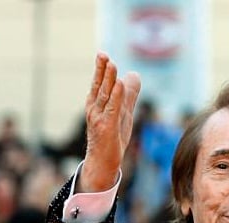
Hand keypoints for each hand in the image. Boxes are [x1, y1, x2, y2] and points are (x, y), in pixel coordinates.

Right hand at [80, 52, 140, 192]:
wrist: (104, 162)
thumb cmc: (112, 137)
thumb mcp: (122, 111)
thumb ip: (128, 94)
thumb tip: (134, 74)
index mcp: (97, 104)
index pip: (99, 84)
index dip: (101, 70)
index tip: (103, 55)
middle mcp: (95, 110)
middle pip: (100, 86)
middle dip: (102, 70)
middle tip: (103, 55)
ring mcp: (100, 118)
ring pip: (105, 95)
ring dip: (108, 79)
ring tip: (111, 64)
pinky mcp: (107, 127)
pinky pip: (112, 109)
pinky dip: (116, 96)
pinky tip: (119, 85)